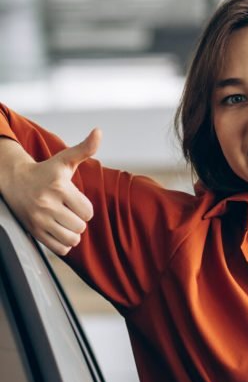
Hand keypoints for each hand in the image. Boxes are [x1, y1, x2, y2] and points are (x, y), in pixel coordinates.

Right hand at [0, 129, 99, 255]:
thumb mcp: (65, 159)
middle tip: (68, 210)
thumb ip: (85, 148)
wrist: (14, 180)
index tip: (74, 200)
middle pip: (81, 226)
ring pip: (72, 239)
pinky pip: (60, 249)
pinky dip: (63, 244)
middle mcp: (47, 204)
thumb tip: (99, 131)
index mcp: (59, 187)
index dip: (85, 208)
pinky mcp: (34, 232)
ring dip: (72, 233)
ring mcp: (39, 219)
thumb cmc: (46, 171)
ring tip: (64, 221)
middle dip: (78, 220)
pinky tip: (58, 230)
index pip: (88, 211)